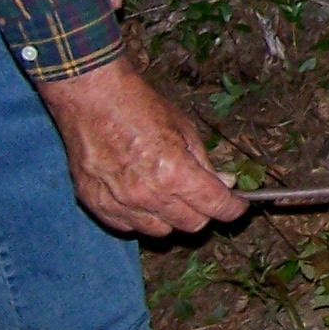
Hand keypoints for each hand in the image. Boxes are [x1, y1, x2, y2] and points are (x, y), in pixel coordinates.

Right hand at [38, 58, 247, 235]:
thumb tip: (226, 184)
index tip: (236, 206)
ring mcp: (120, 203)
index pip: (216, 207)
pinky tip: (139, 195)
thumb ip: (204, 163)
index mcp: (174, 173)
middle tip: (200, 195)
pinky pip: (128, 226)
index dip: (233, 209)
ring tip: (166, 192)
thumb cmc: (139, 107)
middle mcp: (148, 195)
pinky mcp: (96, 205)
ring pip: (160, 231)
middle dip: (203, 211)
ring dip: (170, 217)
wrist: (92, 97)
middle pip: (191, 225)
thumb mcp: (184, 128)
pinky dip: (139, 216)